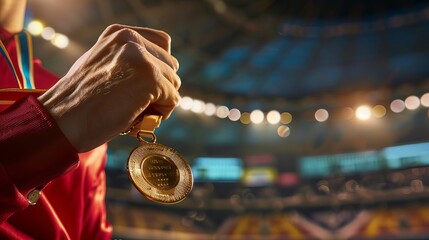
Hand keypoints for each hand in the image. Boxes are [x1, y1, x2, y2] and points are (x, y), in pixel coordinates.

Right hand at [38, 24, 180, 151]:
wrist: (60, 120)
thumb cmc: (79, 101)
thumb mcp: (101, 65)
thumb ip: (126, 60)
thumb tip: (155, 69)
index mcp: (120, 34)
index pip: (162, 44)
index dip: (159, 68)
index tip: (144, 86)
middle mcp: (132, 40)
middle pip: (171, 65)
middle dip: (160, 86)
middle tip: (139, 103)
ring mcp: (142, 59)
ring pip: (173, 83)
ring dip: (161, 101)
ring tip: (136, 111)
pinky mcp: (150, 79)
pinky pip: (173, 99)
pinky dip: (162, 112)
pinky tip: (140, 118)